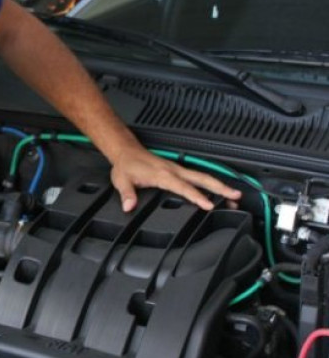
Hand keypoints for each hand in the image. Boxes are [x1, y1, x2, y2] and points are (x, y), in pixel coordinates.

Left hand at [109, 144, 241, 211]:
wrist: (126, 151)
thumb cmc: (126, 165)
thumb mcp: (122, 180)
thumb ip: (127, 194)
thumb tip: (129, 206)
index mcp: (162, 174)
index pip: (183, 187)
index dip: (196, 196)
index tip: (208, 205)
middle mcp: (173, 170)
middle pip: (201, 178)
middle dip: (219, 187)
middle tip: (236, 196)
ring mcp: (177, 169)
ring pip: (202, 176)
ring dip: (218, 185)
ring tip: (234, 195)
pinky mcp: (177, 170)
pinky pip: (196, 176)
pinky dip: (209, 183)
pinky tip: (216, 190)